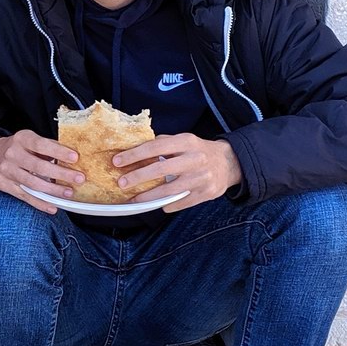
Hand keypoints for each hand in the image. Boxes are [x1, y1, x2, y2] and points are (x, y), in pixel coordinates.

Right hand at [0, 130, 84, 214]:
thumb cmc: (18, 148)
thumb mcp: (30, 140)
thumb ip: (48, 147)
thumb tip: (72, 156)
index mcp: (21, 139)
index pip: (42, 145)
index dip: (59, 152)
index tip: (75, 157)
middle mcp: (12, 154)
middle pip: (39, 167)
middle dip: (62, 174)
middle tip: (79, 179)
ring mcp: (6, 170)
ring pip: (33, 184)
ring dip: (53, 190)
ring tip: (68, 193)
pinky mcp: (3, 185)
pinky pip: (25, 196)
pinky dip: (40, 203)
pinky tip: (53, 207)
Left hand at [113, 134, 242, 212]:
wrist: (228, 163)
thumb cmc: (198, 151)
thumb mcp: (183, 141)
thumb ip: (163, 144)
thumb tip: (133, 149)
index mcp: (187, 142)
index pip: (155, 147)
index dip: (134, 155)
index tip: (117, 161)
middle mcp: (195, 159)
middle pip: (161, 169)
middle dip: (137, 177)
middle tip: (121, 182)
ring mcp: (201, 178)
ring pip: (169, 190)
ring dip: (147, 196)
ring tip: (133, 199)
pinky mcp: (205, 193)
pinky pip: (180, 202)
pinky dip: (166, 204)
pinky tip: (156, 204)